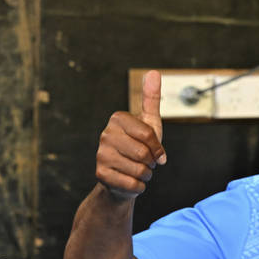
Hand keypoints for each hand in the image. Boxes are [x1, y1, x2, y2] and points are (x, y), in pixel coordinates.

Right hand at [95, 69, 167, 199]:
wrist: (122, 177)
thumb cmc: (138, 148)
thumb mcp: (149, 123)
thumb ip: (151, 99)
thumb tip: (154, 72)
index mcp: (117, 119)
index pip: (149, 134)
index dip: (158, 148)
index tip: (157, 152)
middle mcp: (105, 134)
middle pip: (143, 153)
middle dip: (151, 163)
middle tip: (146, 162)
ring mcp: (101, 154)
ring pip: (139, 170)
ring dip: (145, 175)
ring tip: (138, 171)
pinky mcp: (100, 174)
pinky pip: (132, 184)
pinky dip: (138, 186)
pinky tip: (131, 181)